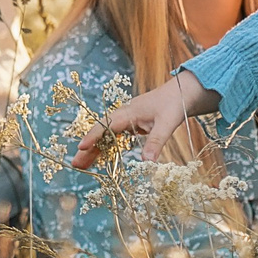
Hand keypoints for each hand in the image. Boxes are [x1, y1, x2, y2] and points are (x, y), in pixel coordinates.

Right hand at [75, 72, 217, 169]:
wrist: (182, 92)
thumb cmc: (174, 104)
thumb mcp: (167, 124)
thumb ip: (156, 142)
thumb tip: (148, 162)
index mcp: (129, 112)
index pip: (107, 125)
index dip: (94, 136)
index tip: (81, 147)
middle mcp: (123, 114)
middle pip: (101, 132)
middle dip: (88, 147)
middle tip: (75, 164)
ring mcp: (126, 119)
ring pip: (105, 135)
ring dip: (94, 149)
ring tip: (82, 166)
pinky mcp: (131, 124)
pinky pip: (113, 136)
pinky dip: (105, 147)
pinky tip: (99, 158)